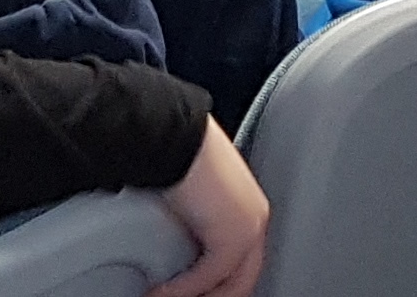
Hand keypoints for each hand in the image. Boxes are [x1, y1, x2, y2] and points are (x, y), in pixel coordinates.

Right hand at [146, 126, 268, 296]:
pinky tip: (160, 291)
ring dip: (195, 295)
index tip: (193, 291)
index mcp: (249, 205)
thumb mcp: (192, 193)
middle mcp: (256, 217)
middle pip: (243, 279)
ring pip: (231, 283)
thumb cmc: (177, 152)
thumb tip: (178, 243)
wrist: (174, 136)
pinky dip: (182, 289)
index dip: (219, 284)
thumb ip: (197, 221)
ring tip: (163, 296)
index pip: (243, 261)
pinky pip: (209, 276)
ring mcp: (249, 228)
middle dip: (214, 295)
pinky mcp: (233, 237)